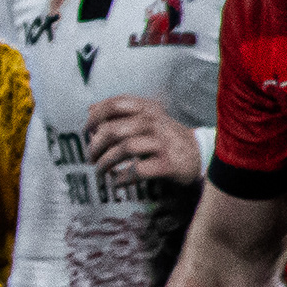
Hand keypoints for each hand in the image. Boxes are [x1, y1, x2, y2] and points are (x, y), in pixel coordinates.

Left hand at [85, 97, 201, 182]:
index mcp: (148, 109)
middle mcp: (155, 123)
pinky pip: (137, 170)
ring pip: (124, 148)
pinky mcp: (167, 164)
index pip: (116, 104)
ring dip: (105, 162)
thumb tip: (90, 109)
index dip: (96, 116)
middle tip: (90, 157)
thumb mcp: (148, 119)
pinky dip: (121, 178)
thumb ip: (121, 114)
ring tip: (100, 170)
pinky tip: (117, 182)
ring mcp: (162, 143)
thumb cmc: (165, 137)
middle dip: (95, 145)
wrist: (199, 155)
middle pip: (114, 129)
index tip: (86, 130)